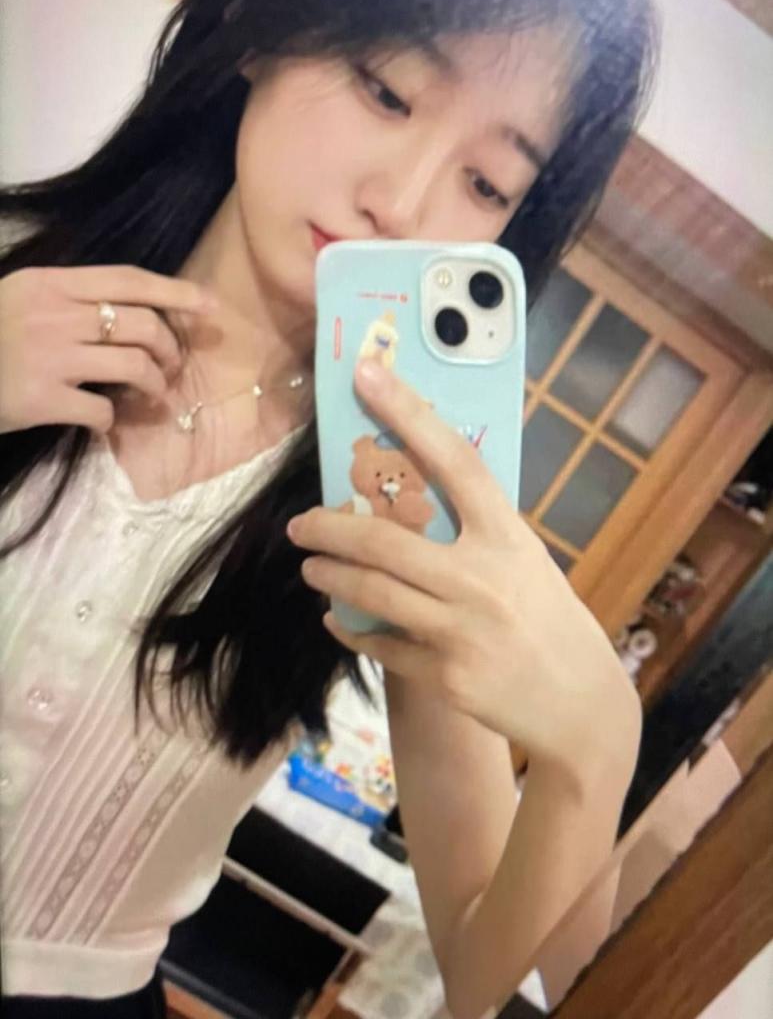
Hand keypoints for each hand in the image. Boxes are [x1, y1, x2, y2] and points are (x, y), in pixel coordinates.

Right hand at [0, 265, 215, 434]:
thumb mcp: (23, 298)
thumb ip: (73, 300)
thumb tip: (138, 315)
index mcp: (51, 283)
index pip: (128, 280)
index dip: (175, 292)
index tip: (210, 306)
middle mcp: (54, 314)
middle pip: (143, 325)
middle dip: (170, 349)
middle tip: (169, 367)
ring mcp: (49, 356)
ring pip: (135, 367)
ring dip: (154, 386)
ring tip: (149, 395)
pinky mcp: (42, 399)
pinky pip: (104, 412)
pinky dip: (111, 421)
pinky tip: (99, 422)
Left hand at [288, 359, 641, 793]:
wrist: (582, 706)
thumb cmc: (550, 621)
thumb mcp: (525, 562)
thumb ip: (476, 535)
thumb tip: (411, 504)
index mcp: (507, 535)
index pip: (454, 459)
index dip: (408, 412)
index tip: (366, 375)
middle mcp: (483, 576)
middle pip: (385, 539)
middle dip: (329, 529)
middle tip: (299, 526)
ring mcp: (464, 629)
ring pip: (373, 592)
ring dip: (330, 578)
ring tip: (311, 569)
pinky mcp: (448, 676)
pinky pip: (383, 645)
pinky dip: (354, 631)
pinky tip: (338, 621)